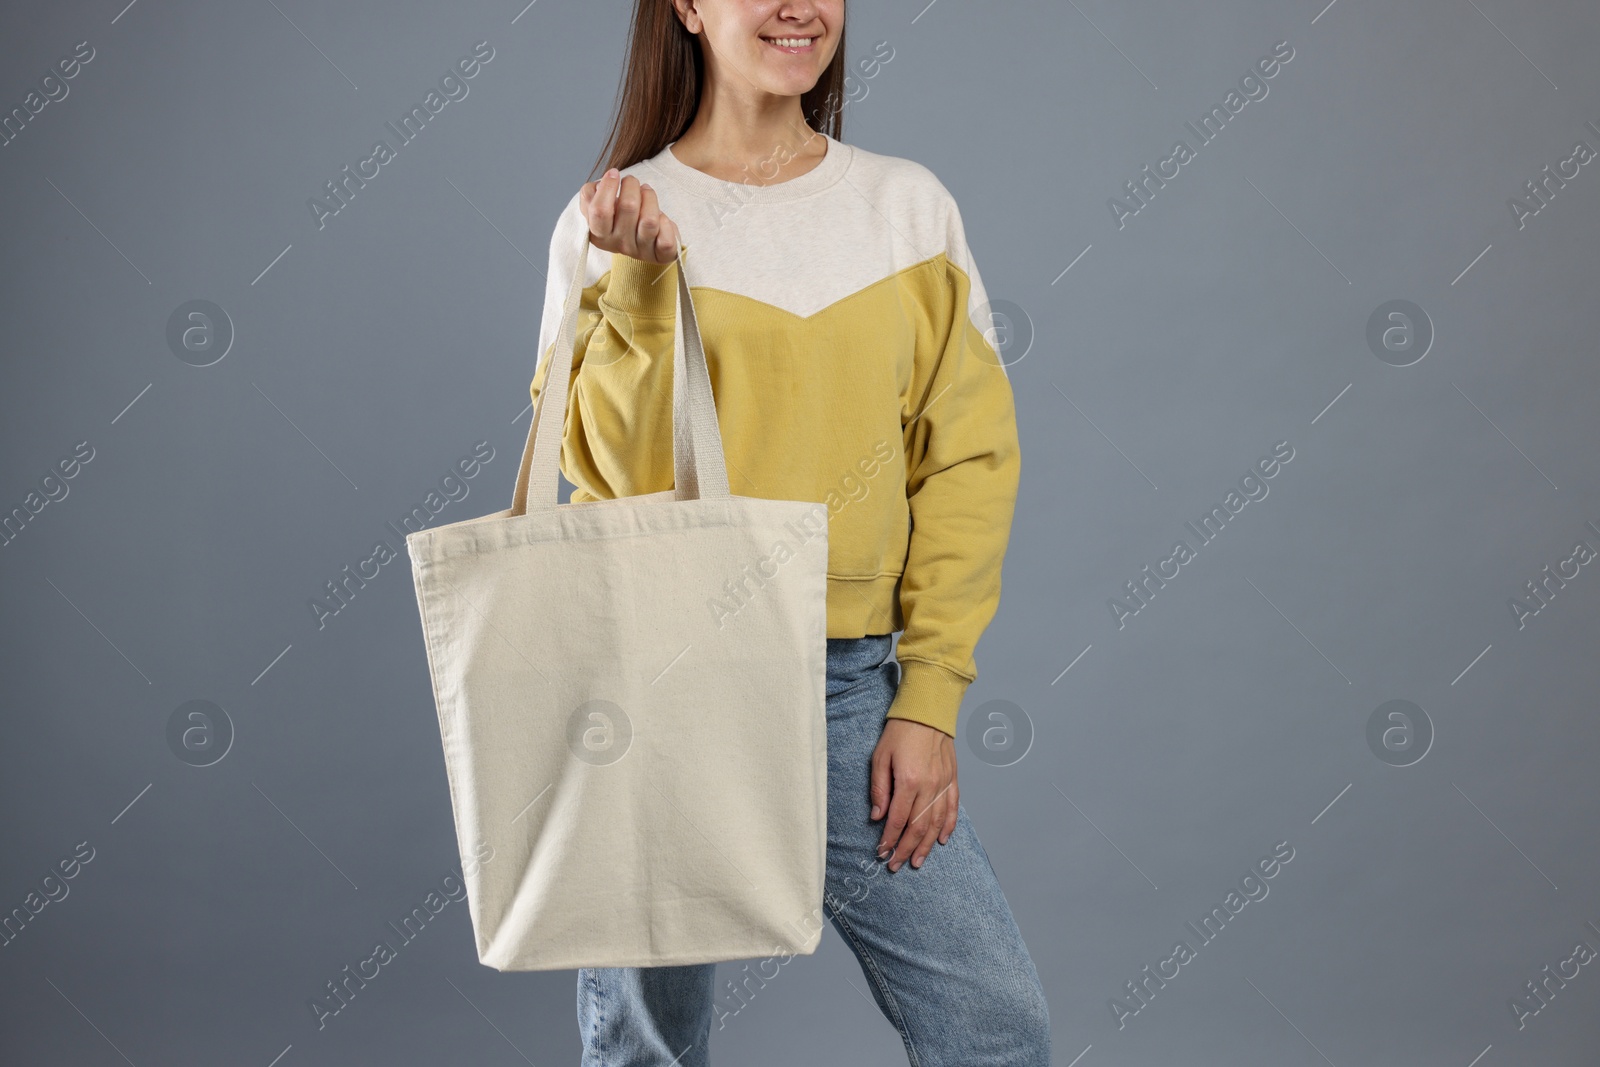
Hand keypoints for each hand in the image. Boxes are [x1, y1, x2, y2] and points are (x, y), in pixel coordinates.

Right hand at [579, 168, 679, 263]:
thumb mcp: (599, 208)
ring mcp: (641, 251)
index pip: (599, 210)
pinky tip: (661, 218)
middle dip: (631, 185)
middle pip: (628, 207)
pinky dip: (666, 222)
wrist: (644, 244)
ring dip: (649, 197)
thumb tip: (599, 185)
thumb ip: (590, 196)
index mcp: (599, 235)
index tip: (613, 174)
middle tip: (631, 181)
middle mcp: (619, 245)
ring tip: (646, 193)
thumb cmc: (620, 219)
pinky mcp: (661, 255)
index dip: (608, 186)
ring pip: (650, 220)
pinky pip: (666, 238)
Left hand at [870, 718, 959, 871]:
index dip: (889, 839)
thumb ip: (879, 789)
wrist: (927, 711)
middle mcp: (929, 786)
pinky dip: (948, 827)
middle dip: (905, 849)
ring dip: (926, 846)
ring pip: (936, 823)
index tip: (881, 852)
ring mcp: (944, 783)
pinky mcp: (952, 779)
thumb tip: (877, 816)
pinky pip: (952, 808)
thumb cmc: (900, 732)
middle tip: (895, 864)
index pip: (897, 819)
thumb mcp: (880, 757)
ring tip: (917, 861)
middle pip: (917, 827)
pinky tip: (941, 840)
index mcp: (909, 781)